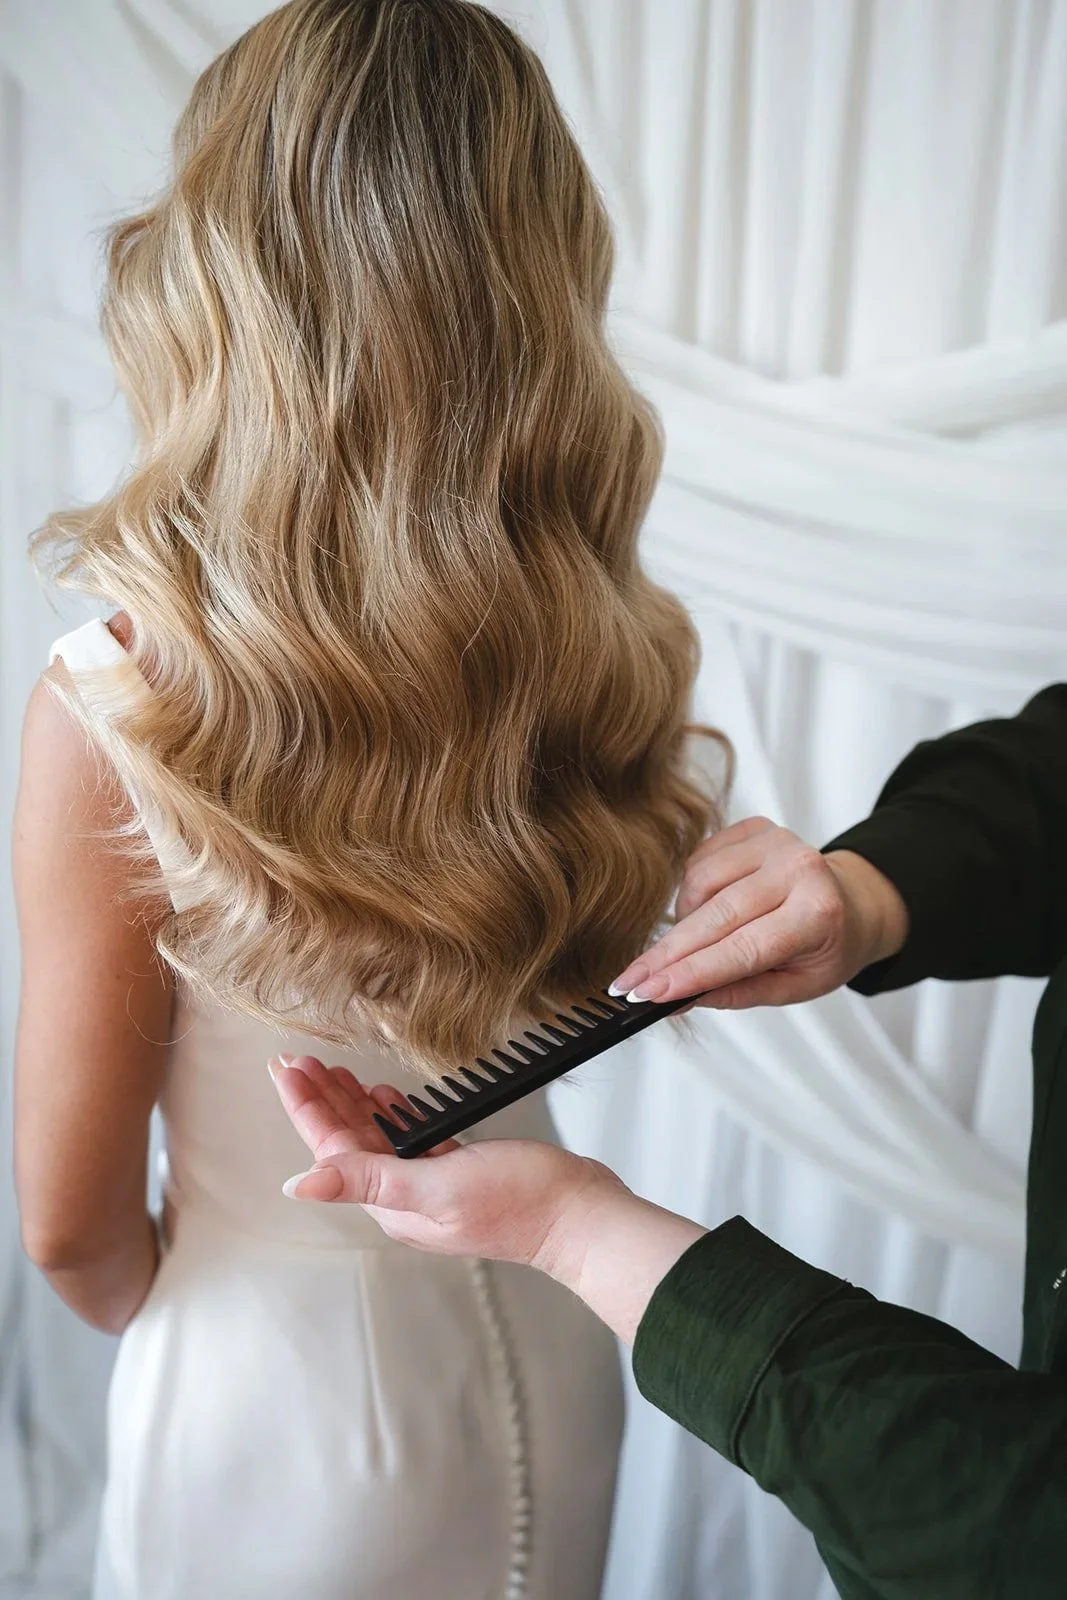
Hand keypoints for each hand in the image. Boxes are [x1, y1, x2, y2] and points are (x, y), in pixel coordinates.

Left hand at [270, 1055, 624, 1268]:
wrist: (580, 1216)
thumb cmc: (522, 1203)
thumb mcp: (439, 1186)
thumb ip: (369, 1180)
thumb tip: (300, 1186)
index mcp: (393, 1203)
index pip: (333, 1149)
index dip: (306, 1106)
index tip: (285, 1068)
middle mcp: (405, 1197)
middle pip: (348, 1141)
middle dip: (320, 1099)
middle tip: (297, 1059)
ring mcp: (431, 1186)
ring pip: (376, 1137)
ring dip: (350, 1102)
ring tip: (329, 1070)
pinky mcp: (457, 1172)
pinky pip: (411, 1140)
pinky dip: (392, 1114)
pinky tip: (383, 1096)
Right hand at [611, 818, 907, 1008]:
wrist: (851, 902)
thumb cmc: (825, 949)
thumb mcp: (795, 987)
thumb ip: (737, 992)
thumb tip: (677, 1000)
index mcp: (818, 913)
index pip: (742, 949)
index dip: (691, 972)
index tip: (647, 993)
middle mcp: (798, 868)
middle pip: (715, 915)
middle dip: (666, 954)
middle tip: (628, 983)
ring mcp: (776, 841)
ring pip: (699, 883)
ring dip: (684, 922)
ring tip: (696, 944)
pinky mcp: (755, 827)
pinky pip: (699, 860)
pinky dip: (692, 893)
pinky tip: (707, 909)